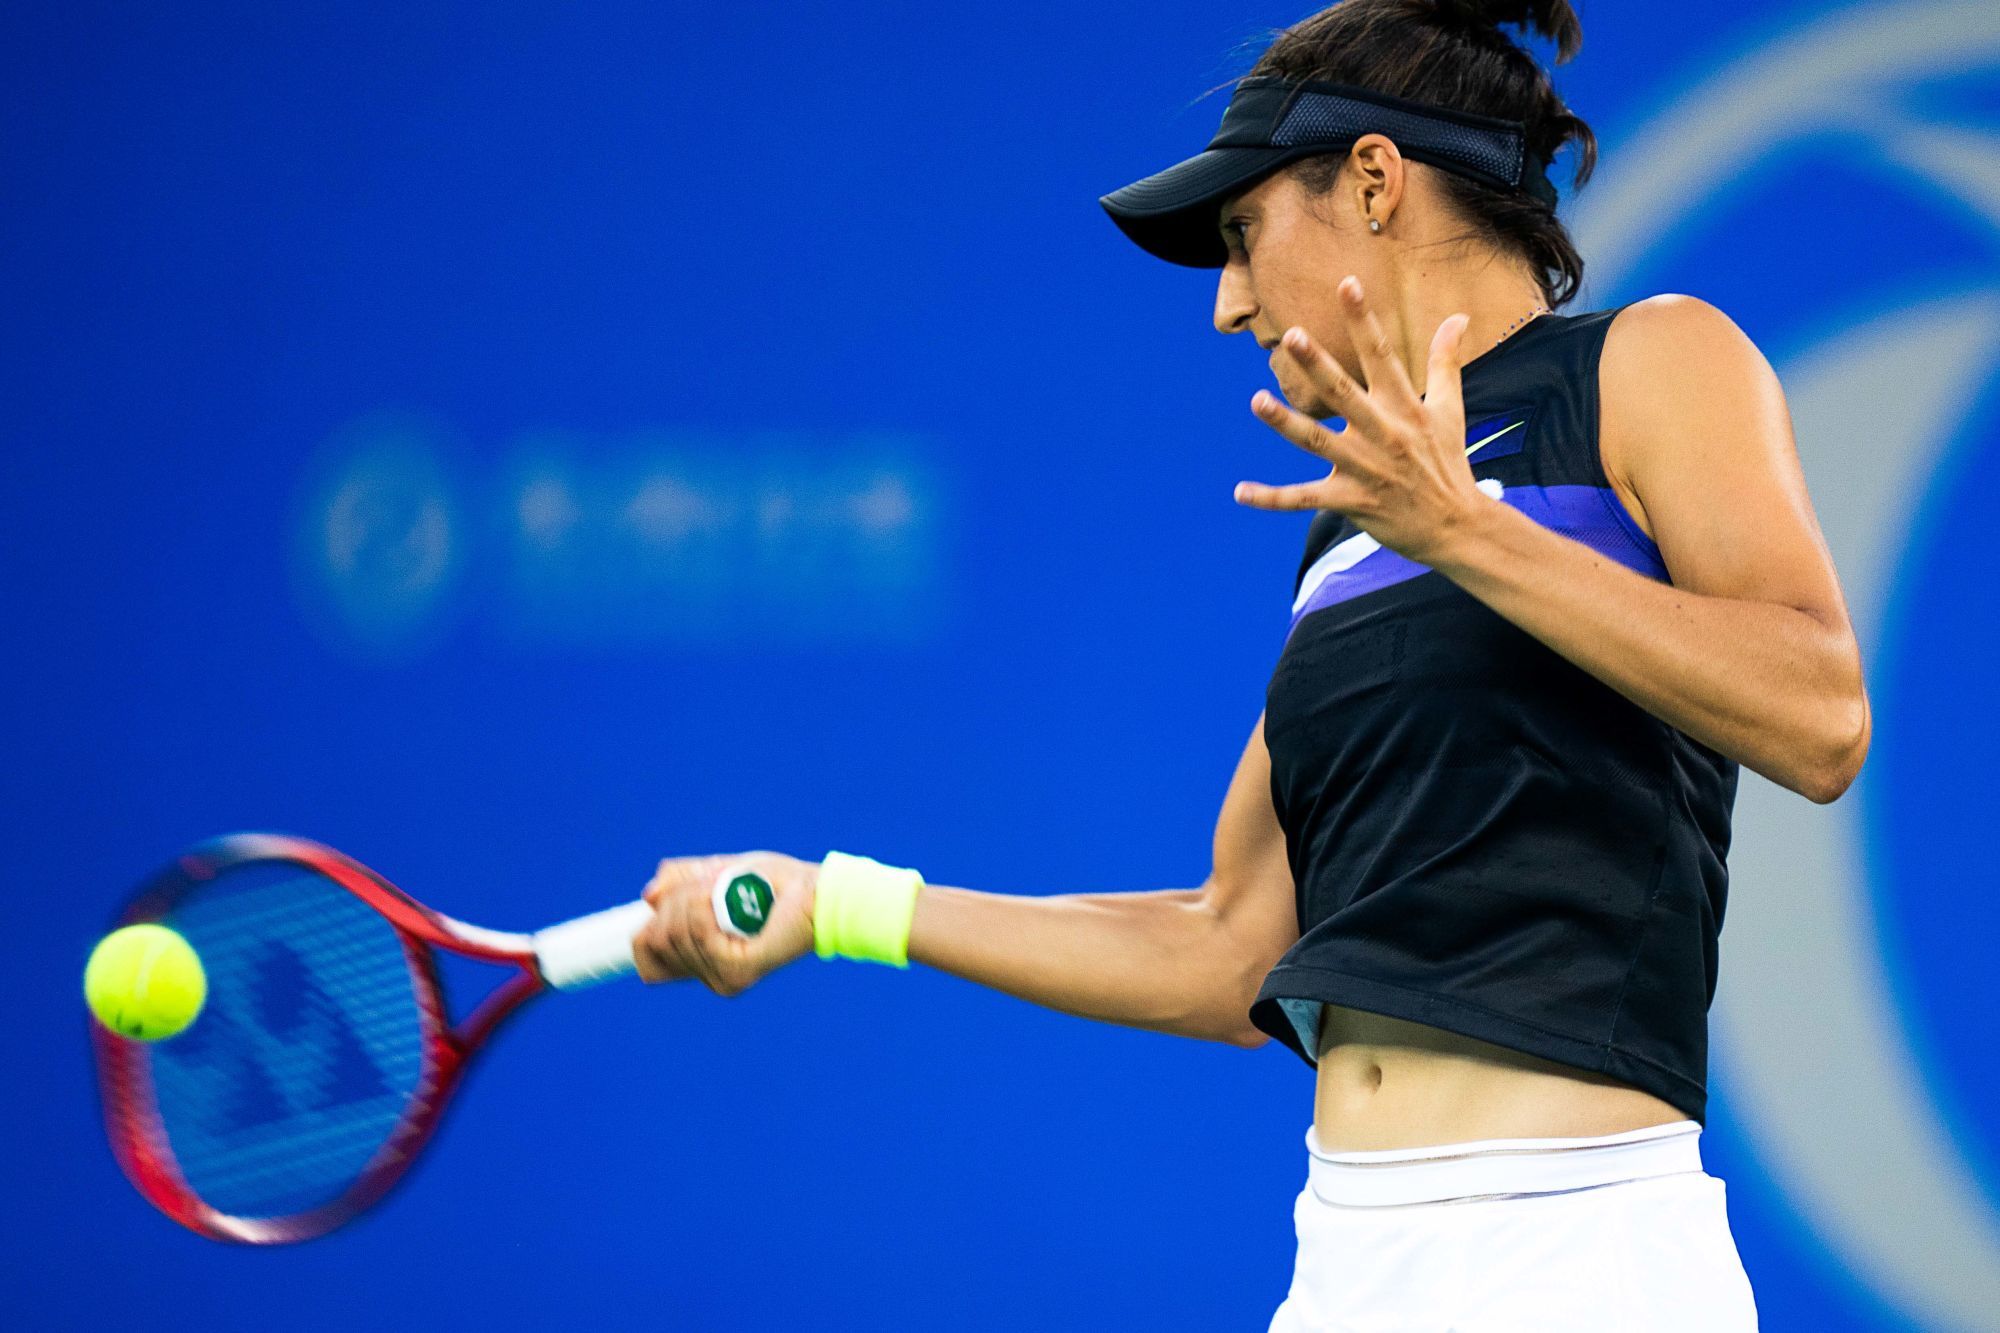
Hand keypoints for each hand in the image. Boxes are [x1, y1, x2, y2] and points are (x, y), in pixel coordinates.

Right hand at [631, 851, 816, 995]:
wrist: (815, 891)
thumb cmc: (772, 882)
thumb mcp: (715, 872)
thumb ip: (679, 881)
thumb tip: (650, 897)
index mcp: (702, 959)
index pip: (646, 962)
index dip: (647, 932)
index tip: (668, 904)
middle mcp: (710, 975)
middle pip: (655, 939)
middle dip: (677, 901)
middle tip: (713, 888)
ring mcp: (723, 976)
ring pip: (674, 931)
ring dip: (696, 897)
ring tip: (727, 891)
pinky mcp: (737, 969)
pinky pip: (698, 930)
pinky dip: (708, 904)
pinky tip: (729, 899)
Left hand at [1235, 276, 1492, 566]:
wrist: (1456, 527)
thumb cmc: (1448, 463)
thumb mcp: (1451, 410)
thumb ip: (1447, 361)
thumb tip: (1460, 317)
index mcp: (1405, 407)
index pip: (1381, 355)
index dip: (1363, 320)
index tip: (1347, 284)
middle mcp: (1383, 434)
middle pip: (1344, 394)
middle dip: (1317, 365)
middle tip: (1291, 335)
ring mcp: (1364, 469)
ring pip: (1318, 442)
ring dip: (1286, 423)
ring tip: (1257, 401)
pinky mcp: (1350, 501)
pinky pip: (1304, 499)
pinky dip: (1271, 498)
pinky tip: (1239, 492)